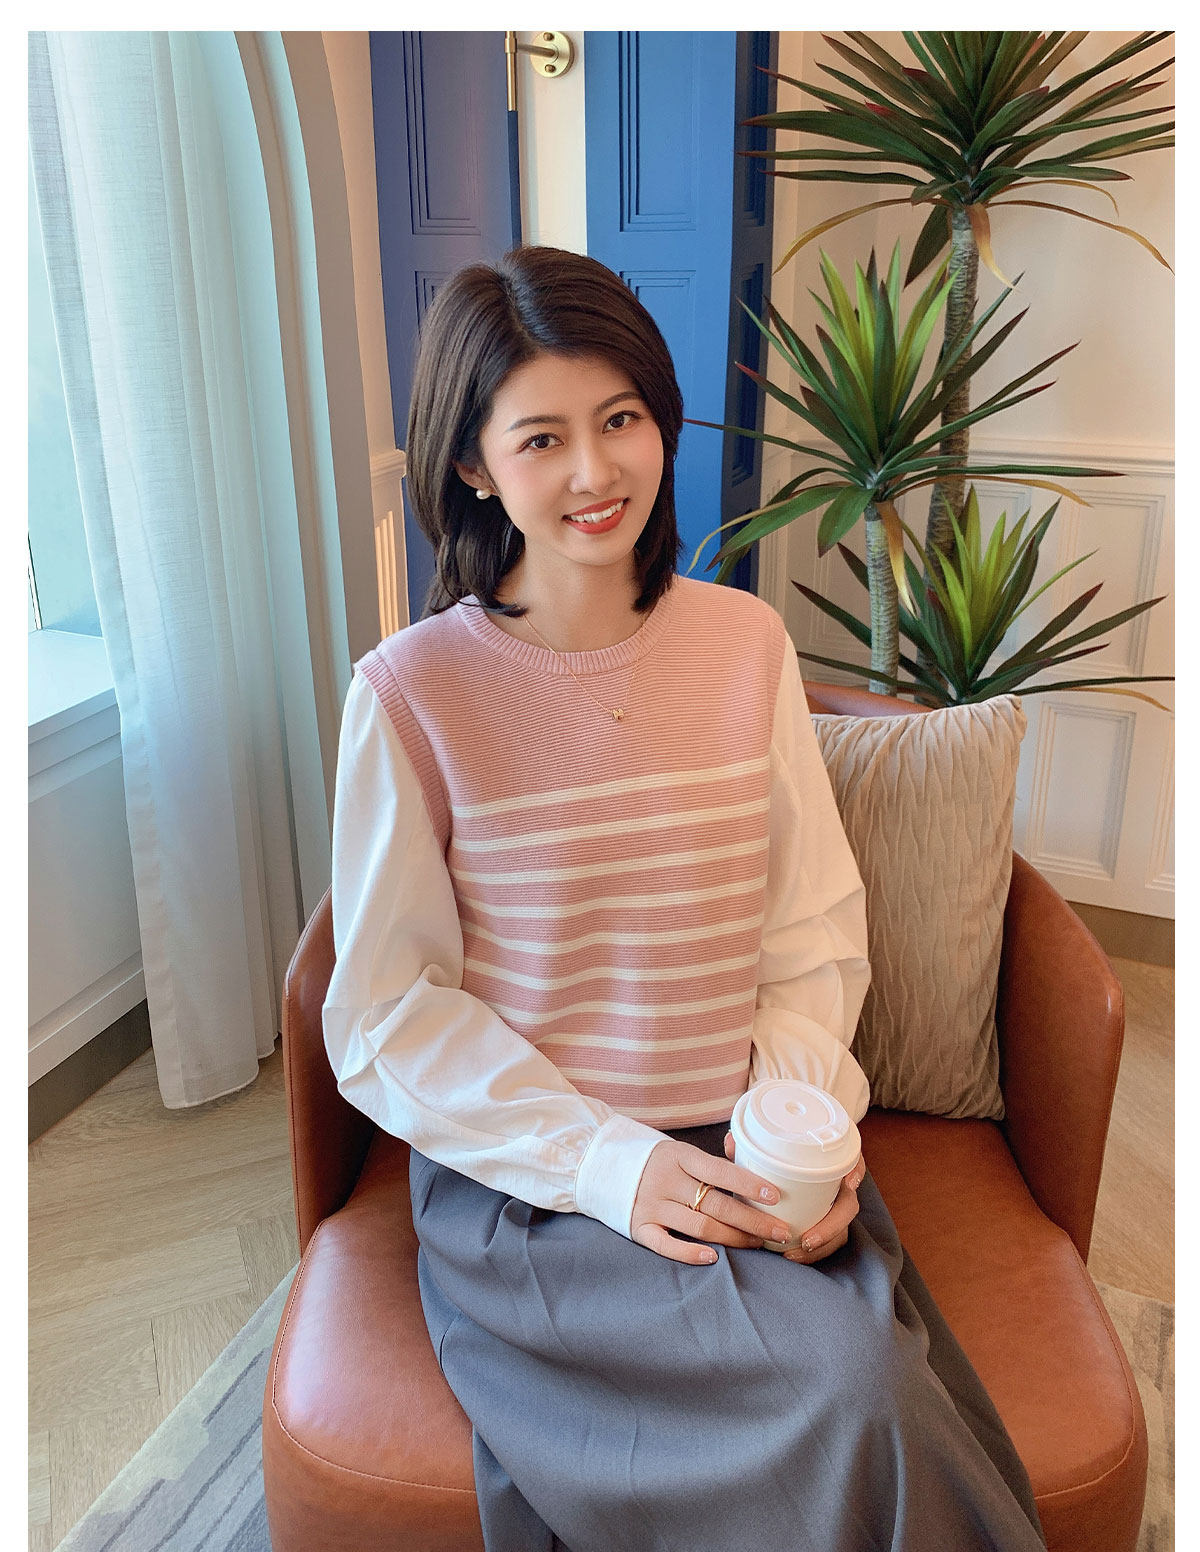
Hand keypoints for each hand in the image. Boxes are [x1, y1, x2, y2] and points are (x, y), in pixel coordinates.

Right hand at [629, 1139, 796, 1264]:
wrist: (602, 1165)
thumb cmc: (655, 1162)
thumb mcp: (679, 1151)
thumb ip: (710, 1159)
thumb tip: (741, 1148)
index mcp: (679, 1156)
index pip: (720, 1172)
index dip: (749, 1184)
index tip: (777, 1197)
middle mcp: (665, 1180)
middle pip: (717, 1205)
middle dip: (754, 1220)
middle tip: (780, 1232)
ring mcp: (651, 1205)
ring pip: (700, 1227)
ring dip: (734, 1238)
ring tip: (758, 1243)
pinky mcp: (638, 1228)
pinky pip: (667, 1245)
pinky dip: (691, 1253)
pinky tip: (715, 1257)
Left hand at [722, 1133, 865, 1264]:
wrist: (793, 1164)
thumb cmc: (781, 1154)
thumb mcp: (766, 1148)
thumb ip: (750, 1146)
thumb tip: (730, 1141)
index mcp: (833, 1162)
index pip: (854, 1162)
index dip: (856, 1171)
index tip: (848, 1183)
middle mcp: (840, 1185)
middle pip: (849, 1205)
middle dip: (831, 1226)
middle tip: (807, 1239)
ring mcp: (837, 1206)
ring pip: (841, 1229)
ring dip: (822, 1244)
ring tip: (794, 1254)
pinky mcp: (829, 1223)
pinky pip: (830, 1241)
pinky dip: (816, 1251)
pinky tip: (795, 1256)